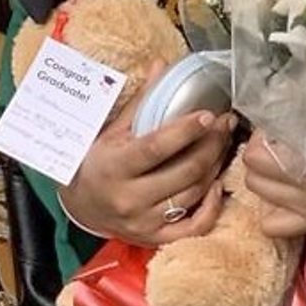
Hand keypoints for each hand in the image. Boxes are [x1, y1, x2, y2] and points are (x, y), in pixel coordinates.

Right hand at [57, 79, 236, 245]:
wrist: (81, 206)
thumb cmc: (97, 163)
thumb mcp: (111, 132)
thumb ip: (141, 104)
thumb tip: (163, 67)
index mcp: (114, 166)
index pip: (155, 148)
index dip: (185, 131)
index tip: (208, 115)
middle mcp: (129, 197)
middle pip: (184, 171)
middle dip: (210, 145)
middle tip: (224, 125)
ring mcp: (145, 222)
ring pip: (194, 193)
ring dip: (215, 167)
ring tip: (222, 145)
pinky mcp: (157, 238)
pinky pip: (196, 226)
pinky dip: (212, 206)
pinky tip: (217, 184)